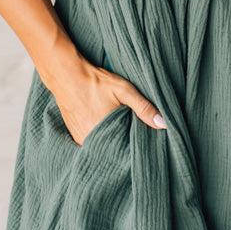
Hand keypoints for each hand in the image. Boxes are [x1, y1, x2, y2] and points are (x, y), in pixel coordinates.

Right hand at [42, 50, 166, 145]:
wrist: (66, 76)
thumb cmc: (96, 82)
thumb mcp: (124, 91)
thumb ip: (144, 108)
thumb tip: (164, 124)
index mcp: (106, 135)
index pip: (126, 153)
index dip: (136, 148)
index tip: (145, 141)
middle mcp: (91, 142)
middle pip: (114, 152)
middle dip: (125, 146)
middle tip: (133, 133)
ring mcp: (82, 141)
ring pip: (103, 148)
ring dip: (112, 143)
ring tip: (120, 130)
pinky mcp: (76, 137)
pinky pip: (93, 144)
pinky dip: (101, 139)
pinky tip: (107, 128)